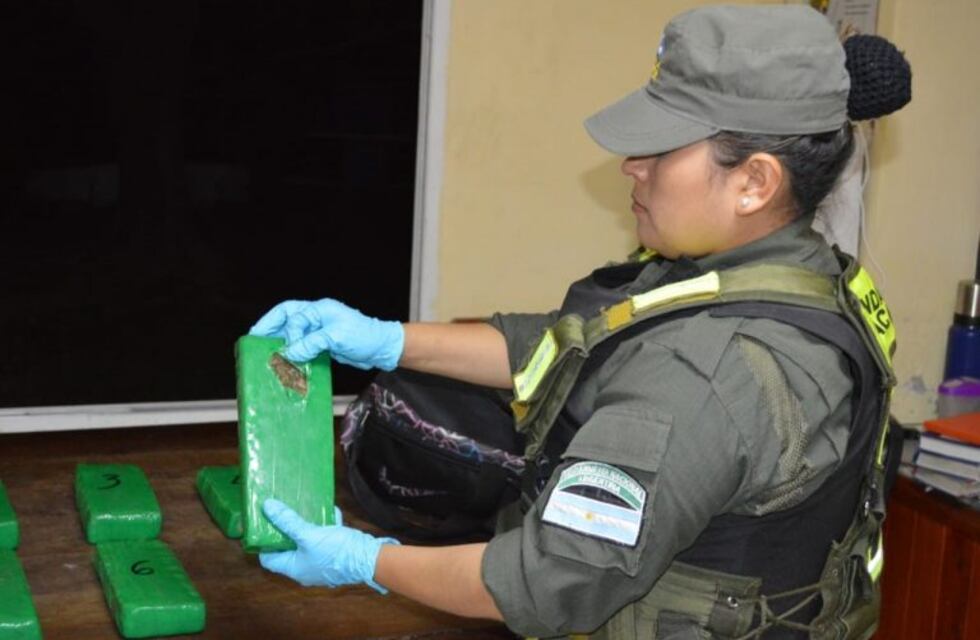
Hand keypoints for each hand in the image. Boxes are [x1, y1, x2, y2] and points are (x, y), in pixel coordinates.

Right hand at [249, 298, 403, 367]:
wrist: (381, 348)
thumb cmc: (364, 336)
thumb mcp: (336, 338)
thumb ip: (311, 343)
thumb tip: (289, 353)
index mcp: (320, 309)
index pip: (293, 315)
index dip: (286, 331)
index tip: (285, 348)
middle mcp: (317, 317)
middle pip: (287, 319)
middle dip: (270, 328)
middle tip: (254, 339)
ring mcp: (319, 331)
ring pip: (292, 333)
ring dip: (279, 342)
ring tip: (265, 352)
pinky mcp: (322, 344)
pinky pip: (302, 347)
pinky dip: (292, 353)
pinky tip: (285, 362)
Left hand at [259, 499, 398, 592]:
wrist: (370, 559)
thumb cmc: (337, 551)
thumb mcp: (310, 534)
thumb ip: (288, 522)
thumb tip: (267, 507)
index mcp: (295, 569)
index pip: (269, 559)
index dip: (263, 542)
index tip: (264, 524)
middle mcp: (305, 569)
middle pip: (288, 549)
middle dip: (286, 530)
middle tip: (283, 512)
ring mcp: (321, 563)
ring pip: (306, 543)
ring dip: (305, 527)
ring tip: (303, 510)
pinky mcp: (334, 556)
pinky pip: (323, 541)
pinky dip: (323, 528)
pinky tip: (328, 513)